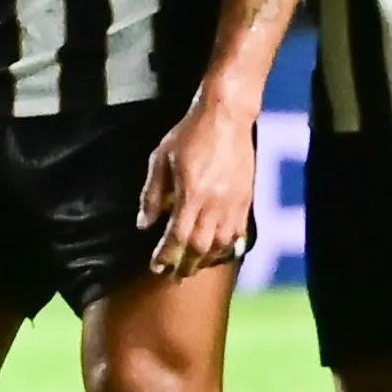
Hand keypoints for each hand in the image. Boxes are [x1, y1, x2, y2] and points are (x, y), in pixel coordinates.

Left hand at [138, 94, 257, 277]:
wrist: (227, 115)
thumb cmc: (190, 133)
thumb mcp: (161, 158)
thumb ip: (152, 194)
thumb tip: (144, 225)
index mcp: (192, 194)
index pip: (177, 237)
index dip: (165, 256)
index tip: (155, 267)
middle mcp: (215, 204)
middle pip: (201, 248)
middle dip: (186, 266)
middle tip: (173, 276)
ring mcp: (234, 203)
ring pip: (222, 244)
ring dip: (207, 261)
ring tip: (194, 267)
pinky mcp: (246, 198)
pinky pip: (239, 233)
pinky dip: (228, 247)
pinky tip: (219, 252)